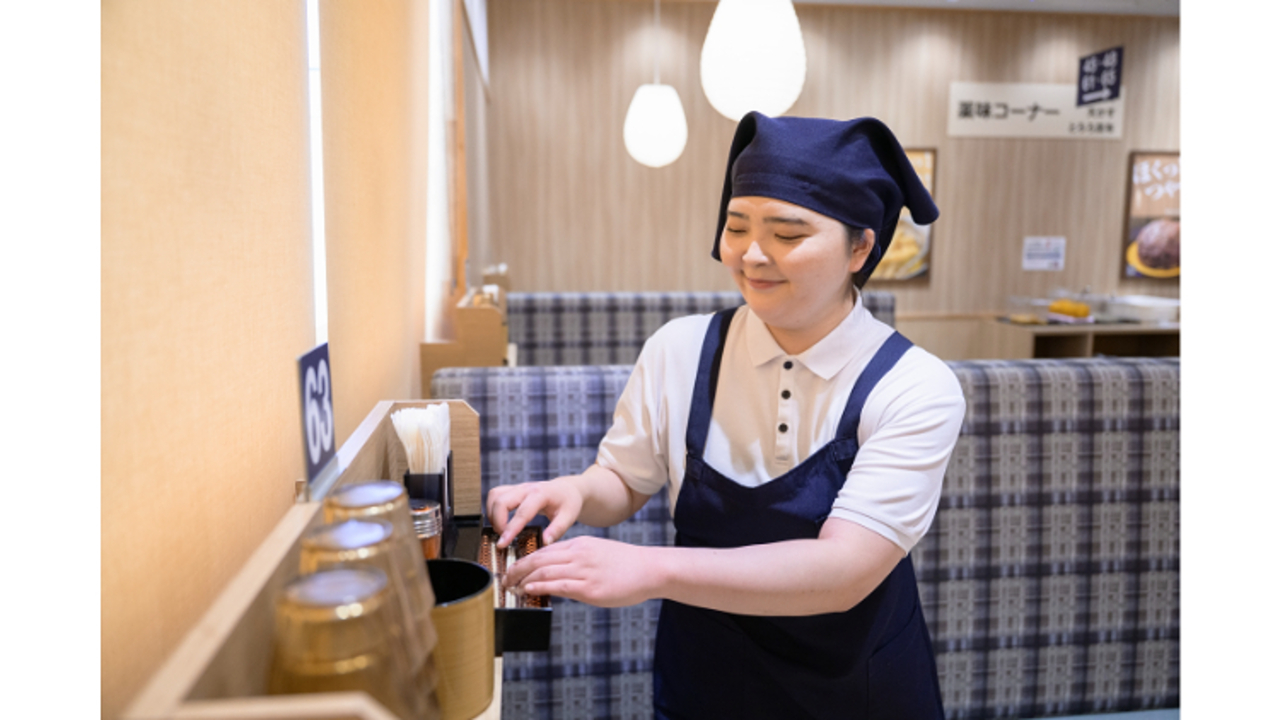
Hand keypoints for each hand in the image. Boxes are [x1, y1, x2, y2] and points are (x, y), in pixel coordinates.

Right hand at [486, 478, 583, 548]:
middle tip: (504, 539)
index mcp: (541, 494)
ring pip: (494, 495)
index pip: (521, 513)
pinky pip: (495, 495)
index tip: (502, 544)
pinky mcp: (512, 489)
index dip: (510, 529)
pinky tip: (500, 521)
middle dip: (497, 522)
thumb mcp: (569, 516)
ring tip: (501, 531)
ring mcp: (518, 487)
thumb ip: (557, 530)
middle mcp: (526, 488)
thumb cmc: (568, 503)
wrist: (567, 489)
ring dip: (492, 514)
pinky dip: (492, 508)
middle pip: (501, 501)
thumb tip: (544, 542)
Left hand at [503, 535, 658, 607]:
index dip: (525, 560)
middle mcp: (578, 554)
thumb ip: (578, 559)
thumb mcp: (598, 553)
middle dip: (518, 569)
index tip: (514, 569)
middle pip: (538, 559)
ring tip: (512, 587)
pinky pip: (558, 585)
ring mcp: (583, 571)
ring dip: (523, 580)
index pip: (544, 550)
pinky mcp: (589, 588)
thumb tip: (559, 572)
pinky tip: (528, 590)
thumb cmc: (627, 564)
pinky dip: (539, 587)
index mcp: (579, 545)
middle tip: (506, 578)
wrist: (650, 569)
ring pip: (544, 571)